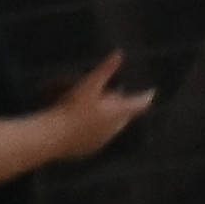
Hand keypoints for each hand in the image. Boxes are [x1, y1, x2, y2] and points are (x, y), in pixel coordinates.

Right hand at [43, 52, 160, 157]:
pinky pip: (97, 137)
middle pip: (125, 116)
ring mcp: (101, 141)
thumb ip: (105, 69)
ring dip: (109, 118)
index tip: (152, 92)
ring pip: (111, 128)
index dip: (146, 96)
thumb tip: (119, 53)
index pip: (139, 104)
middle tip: (118, 95)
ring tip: (101, 108)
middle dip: (123, 106)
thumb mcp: (89, 84)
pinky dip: (96, 129)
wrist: (52, 137)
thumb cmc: (71, 108)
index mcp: (117, 113)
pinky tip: (85, 124)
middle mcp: (113, 129)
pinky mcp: (89, 150)